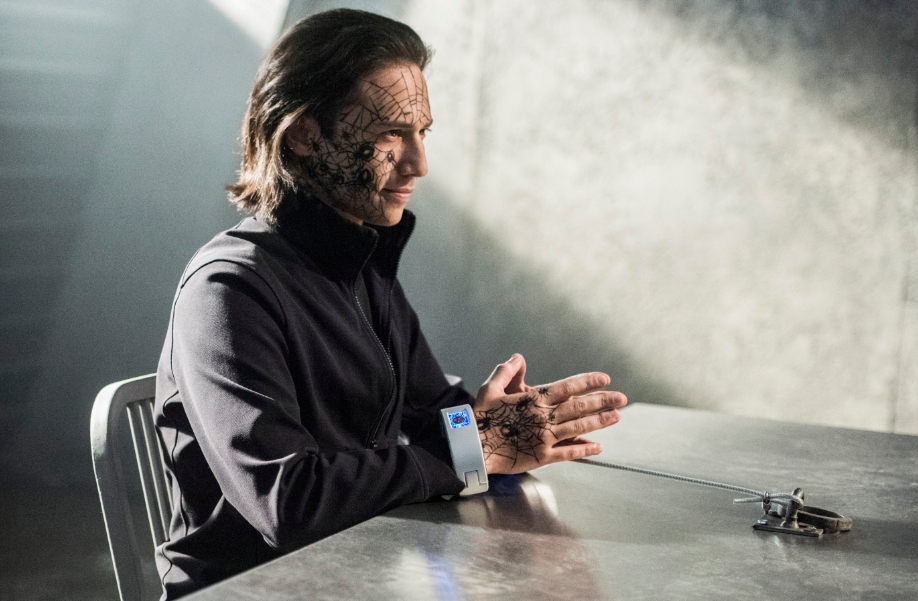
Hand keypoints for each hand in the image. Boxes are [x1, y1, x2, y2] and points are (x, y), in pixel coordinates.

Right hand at [473, 354, 626, 474]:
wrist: (472, 447)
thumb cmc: (481, 417)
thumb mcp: (491, 388)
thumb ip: (507, 371)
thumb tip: (519, 357)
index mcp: (534, 399)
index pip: (568, 387)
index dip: (588, 381)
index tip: (604, 378)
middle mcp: (543, 417)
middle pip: (580, 407)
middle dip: (603, 401)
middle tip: (621, 398)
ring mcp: (545, 438)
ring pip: (578, 428)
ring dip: (599, 422)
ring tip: (616, 416)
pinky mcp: (542, 456)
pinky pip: (568, 452)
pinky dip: (584, 449)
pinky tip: (598, 447)